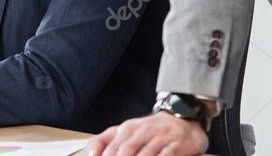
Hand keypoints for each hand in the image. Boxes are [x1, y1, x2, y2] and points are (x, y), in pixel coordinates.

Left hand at [87, 112, 207, 155]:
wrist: (180, 119)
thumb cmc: (148, 129)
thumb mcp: (125, 130)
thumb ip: (105, 140)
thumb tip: (91, 154)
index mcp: (127, 129)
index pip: (111, 147)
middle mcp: (142, 131)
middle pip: (126, 150)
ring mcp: (160, 138)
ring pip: (145, 154)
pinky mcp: (177, 145)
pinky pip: (166, 155)